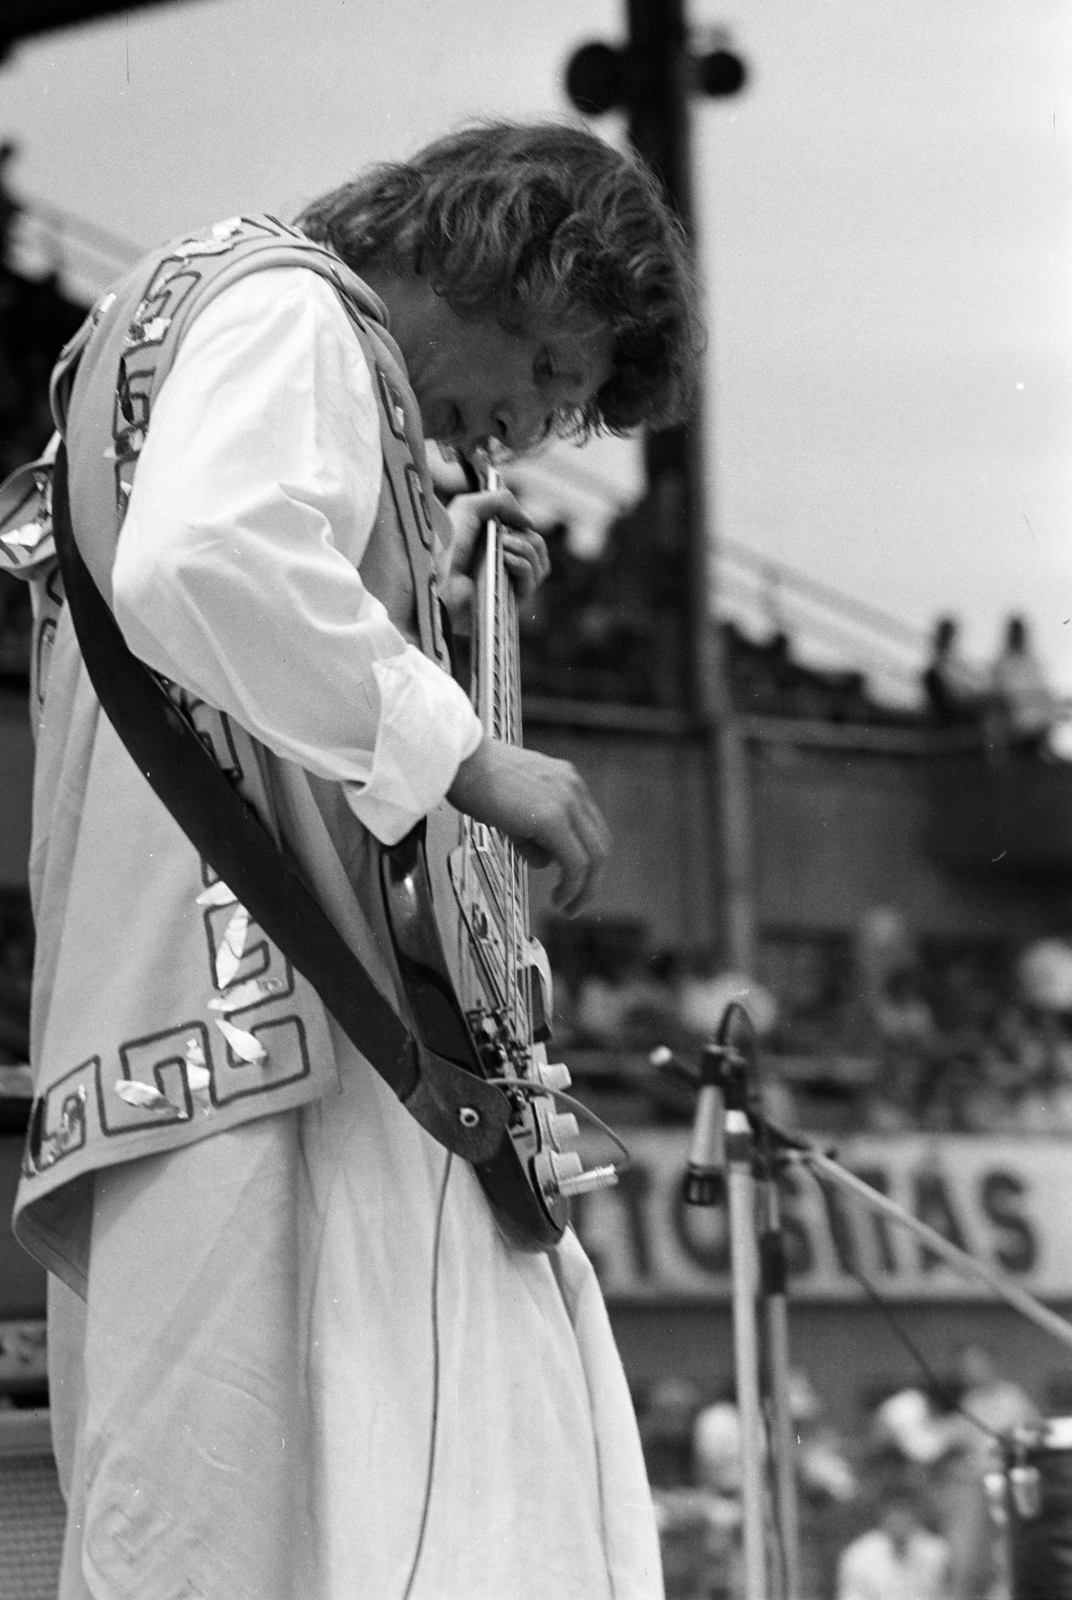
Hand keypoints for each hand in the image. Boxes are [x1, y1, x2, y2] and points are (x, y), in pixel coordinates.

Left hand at [441, 488, 549, 629]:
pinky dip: (523, 564)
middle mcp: (503, 562)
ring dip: (525, 547)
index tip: (509, 520)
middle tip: (502, 536)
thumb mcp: (468, 507)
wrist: (436, 578)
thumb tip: (528, 521)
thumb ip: (501, 501)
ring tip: (502, 546)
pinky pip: (533, 579)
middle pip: (537, 546)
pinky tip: (504, 560)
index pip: (525, 532)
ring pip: (540, 562)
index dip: (522, 523)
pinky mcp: (511, 601)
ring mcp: (508, 583)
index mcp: (493, 543)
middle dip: (525, 535)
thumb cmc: (445, 544)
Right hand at [447, 738, 610, 915]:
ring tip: (568, 907)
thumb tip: (540, 859)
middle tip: (577, 902)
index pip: (590, 827)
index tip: (573, 880)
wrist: (459, 760)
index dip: (586, 859)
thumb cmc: (473, 777)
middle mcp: (573, 788)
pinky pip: (576, 862)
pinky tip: (560, 899)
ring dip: (585, 888)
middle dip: (591, 879)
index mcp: (565, 780)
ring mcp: (567, 802)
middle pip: (599, 844)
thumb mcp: (510, 805)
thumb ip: (530, 832)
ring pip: (594, 856)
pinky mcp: (553, 818)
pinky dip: (573, 886)